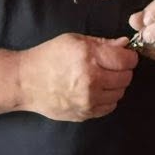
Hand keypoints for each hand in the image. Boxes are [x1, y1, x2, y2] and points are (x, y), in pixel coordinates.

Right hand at [17, 34, 137, 121]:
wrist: (25, 82)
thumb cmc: (48, 57)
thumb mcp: (73, 40)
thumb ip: (102, 42)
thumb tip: (125, 44)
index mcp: (89, 58)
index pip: (126, 60)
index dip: (128, 56)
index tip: (123, 55)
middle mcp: (92, 81)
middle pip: (126, 77)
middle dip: (123, 70)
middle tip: (111, 66)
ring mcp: (89, 100)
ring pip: (120, 93)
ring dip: (115, 85)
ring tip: (101, 78)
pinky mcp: (85, 114)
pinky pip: (110, 107)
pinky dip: (107, 99)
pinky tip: (95, 91)